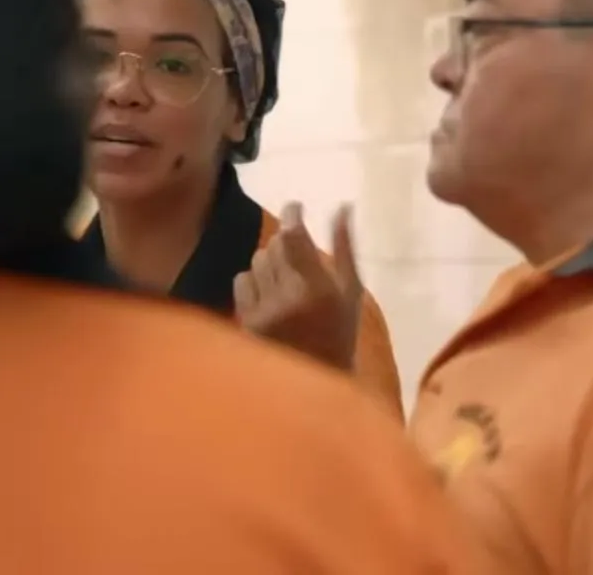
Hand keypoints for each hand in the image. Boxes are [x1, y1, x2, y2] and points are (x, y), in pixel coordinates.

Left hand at [233, 201, 363, 370]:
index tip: (296, 207)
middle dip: (285, 245)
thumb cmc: (339, 335)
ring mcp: (263, 311)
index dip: (292, 214)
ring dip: (270, 263)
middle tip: (297, 259)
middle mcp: (288, 297)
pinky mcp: (245, 323)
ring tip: (285, 282)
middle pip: (273, 245)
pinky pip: (241, 281)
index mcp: (319, 289)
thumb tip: (343, 206)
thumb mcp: (351, 292)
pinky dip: (253, 283)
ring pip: (256, 261)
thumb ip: (345, 248)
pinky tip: (268, 298)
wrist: (313, 386)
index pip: (294, 236)